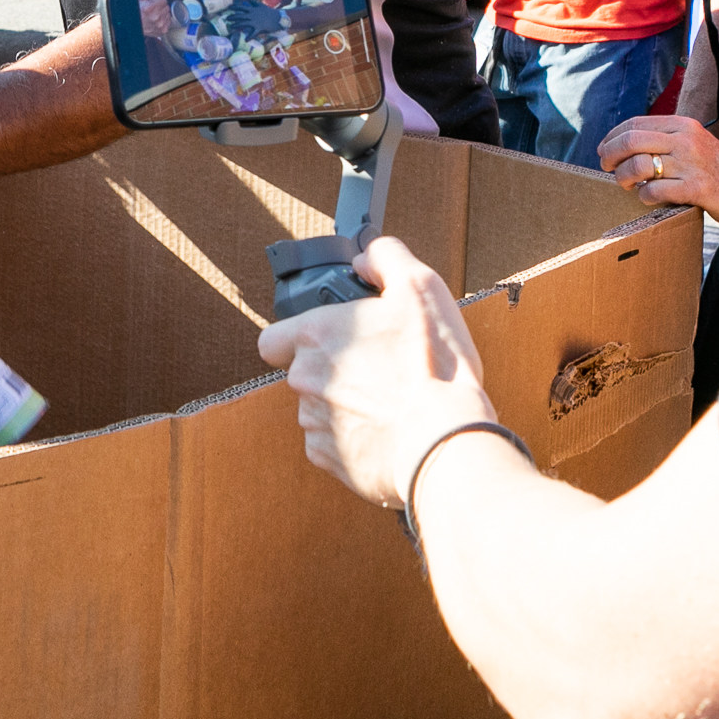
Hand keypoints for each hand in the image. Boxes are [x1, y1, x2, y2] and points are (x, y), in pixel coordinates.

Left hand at [256, 238, 497, 510]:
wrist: (444, 440)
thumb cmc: (433, 365)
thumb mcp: (420, 287)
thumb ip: (386, 258)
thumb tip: (365, 260)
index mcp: (315, 335)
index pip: (273, 338)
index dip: (295, 338)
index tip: (327, 340)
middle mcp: (303, 379)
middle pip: (303, 372)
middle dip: (332, 370)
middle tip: (376, 368)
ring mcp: (314, 422)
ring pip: (318, 408)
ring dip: (343, 404)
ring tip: (388, 401)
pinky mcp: (329, 459)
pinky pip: (332, 444)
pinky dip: (353, 438)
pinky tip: (385, 430)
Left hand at [597, 115, 718, 225]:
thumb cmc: (716, 167)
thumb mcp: (693, 141)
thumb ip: (665, 138)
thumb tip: (624, 144)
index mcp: (682, 125)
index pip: (634, 124)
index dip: (612, 137)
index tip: (604, 150)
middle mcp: (685, 140)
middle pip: (631, 141)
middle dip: (611, 155)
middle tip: (608, 167)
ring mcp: (691, 164)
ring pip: (640, 165)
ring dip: (624, 177)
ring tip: (627, 184)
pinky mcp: (697, 188)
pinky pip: (656, 191)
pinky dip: (644, 196)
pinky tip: (648, 198)